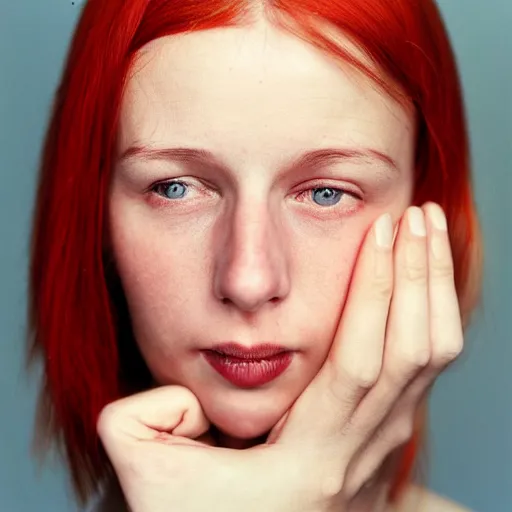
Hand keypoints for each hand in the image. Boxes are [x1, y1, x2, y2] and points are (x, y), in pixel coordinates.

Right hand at [97, 202, 463, 511]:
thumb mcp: (150, 478)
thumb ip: (141, 422)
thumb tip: (184, 383)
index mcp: (310, 458)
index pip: (360, 362)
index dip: (376, 291)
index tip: (383, 230)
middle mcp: (362, 452)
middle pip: (415, 353)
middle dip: (421, 275)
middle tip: (419, 214)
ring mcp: (382, 445)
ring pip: (434, 360)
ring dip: (435, 290)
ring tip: (428, 234)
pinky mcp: (385, 435)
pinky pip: (427, 369)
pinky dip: (433, 314)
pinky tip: (423, 279)